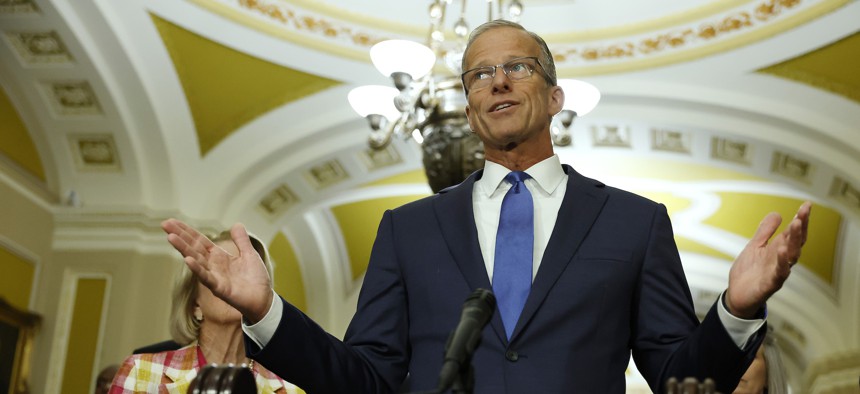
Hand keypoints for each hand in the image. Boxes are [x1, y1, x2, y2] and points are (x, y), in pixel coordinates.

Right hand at [162, 219, 273, 322]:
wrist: (264, 300)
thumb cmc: (255, 279)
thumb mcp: (249, 255)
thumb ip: (242, 240)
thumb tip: (236, 223)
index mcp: (219, 256)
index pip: (199, 241)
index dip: (187, 231)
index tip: (172, 221)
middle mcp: (213, 265)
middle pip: (193, 248)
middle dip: (179, 236)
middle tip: (164, 224)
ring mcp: (214, 277)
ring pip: (196, 260)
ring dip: (183, 249)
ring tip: (171, 237)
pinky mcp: (220, 288)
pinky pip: (206, 278)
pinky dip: (197, 269)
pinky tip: (188, 260)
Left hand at [726, 202, 810, 317]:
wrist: (737, 295)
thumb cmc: (749, 272)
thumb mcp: (755, 246)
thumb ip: (766, 231)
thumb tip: (777, 213)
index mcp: (778, 250)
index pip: (793, 233)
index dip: (800, 219)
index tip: (806, 205)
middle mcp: (782, 260)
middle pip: (796, 242)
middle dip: (801, 226)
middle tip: (803, 211)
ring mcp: (778, 272)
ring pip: (791, 255)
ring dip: (794, 240)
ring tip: (796, 224)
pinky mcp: (770, 284)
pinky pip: (779, 273)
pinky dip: (782, 262)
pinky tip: (782, 251)